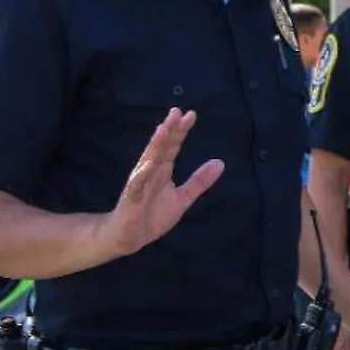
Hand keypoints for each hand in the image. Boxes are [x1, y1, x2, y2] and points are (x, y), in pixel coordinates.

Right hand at [97, 109, 222, 259]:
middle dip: (169, 129)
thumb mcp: (182, 198)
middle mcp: (150, 172)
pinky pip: (136, 185)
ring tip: (163, 128)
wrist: (129, 238)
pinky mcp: (131, 199)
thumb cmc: (152, 215)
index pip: (173, 146)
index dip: (181, 131)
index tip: (191, 114)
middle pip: (161, 147)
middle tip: (177, 111)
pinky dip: (142, 174)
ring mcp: (140, 184)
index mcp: (162, 171)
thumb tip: (220, 162)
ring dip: (155, 144)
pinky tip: (149, 163)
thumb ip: (199, 181)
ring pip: (148, 160)